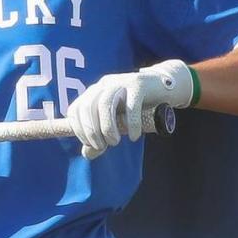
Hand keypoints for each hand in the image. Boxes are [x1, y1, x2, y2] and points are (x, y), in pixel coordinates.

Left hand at [66, 59, 193, 158]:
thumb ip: (100, 137)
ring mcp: (121, 83)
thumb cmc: (135, 107)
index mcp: (94, 92)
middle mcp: (104, 85)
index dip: (78, 129)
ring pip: (106, 104)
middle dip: (92, 131)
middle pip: (88, 107)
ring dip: (107, 128)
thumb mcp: (115, 122)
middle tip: (102, 147)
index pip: (75, 109)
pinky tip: (134, 137)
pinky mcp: (139, 85)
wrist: (162, 88)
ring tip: (114, 142)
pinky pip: (131, 106)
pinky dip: (131, 124)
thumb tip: (87, 154)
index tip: (89, 145)